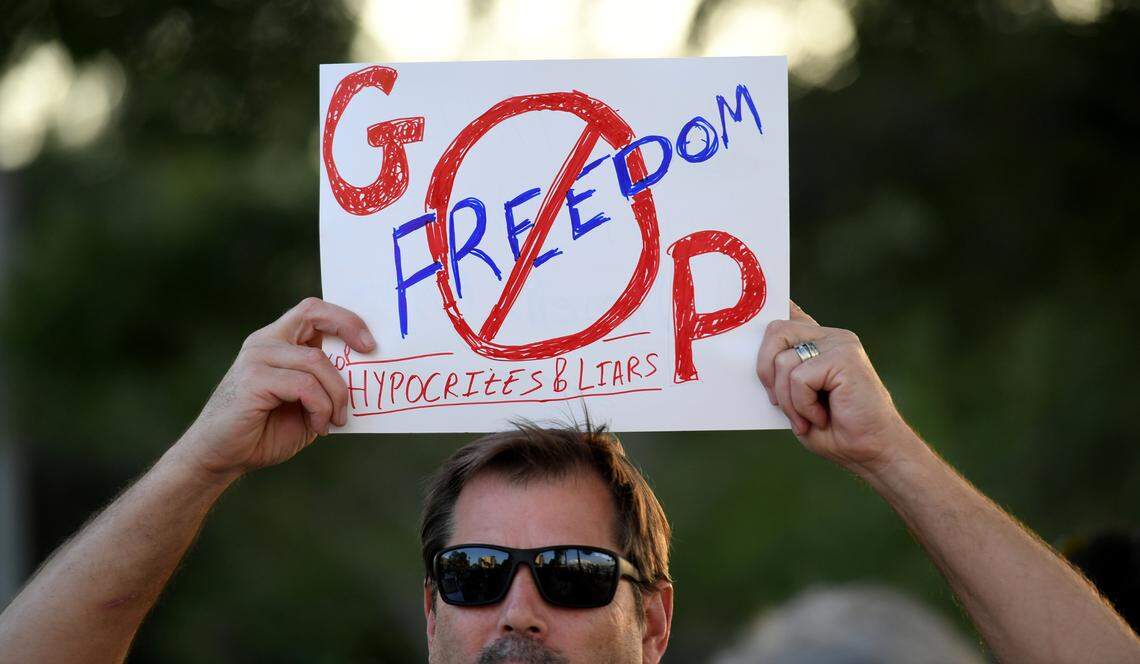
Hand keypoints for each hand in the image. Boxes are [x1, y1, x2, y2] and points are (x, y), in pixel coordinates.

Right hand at [178, 297, 374, 476]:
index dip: (344, 319)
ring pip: (317, 361)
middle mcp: (265, 343)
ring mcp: (257, 358)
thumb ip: (325, 384)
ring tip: (336, 419)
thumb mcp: (306, 404)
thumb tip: (365, 374)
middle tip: (371, 355)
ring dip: (337, 394)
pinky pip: (305, 386)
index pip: (312, 311)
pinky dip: (321, 408)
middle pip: (313, 316)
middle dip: (349, 328)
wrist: (221, 457)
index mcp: (277, 342)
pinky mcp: (254, 379)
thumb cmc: (265, 432)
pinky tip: (320, 427)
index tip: (369, 342)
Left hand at [756, 301, 914, 476]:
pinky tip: (821, 417)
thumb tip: (752, 355)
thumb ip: (780, 373)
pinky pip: (799, 377)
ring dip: (787, 400)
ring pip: (783, 361)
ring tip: (807, 418)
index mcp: (819, 343)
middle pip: (775, 331)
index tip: (751, 310)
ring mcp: (839, 344)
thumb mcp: (796, 399)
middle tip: (777, 403)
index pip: (790, 311)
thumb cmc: (833, 430)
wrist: (871, 451)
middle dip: (765, 371)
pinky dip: (803, 405)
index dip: (772, 306)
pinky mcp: (845, 357)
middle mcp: (830, 336)